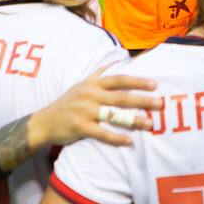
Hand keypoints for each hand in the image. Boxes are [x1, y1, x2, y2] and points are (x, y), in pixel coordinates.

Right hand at [27, 66, 162, 147]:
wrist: (43, 122)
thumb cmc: (66, 103)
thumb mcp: (80, 85)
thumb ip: (97, 74)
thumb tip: (113, 62)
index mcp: (92, 84)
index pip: (119, 79)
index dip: (137, 81)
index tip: (155, 84)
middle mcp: (89, 95)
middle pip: (120, 96)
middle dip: (142, 100)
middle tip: (160, 104)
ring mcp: (84, 111)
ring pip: (114, 115)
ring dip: (133, 120)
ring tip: (149, 124)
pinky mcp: (80, 127)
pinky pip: (102, 133)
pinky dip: (116, 138)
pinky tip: (129, 141)